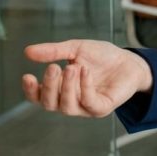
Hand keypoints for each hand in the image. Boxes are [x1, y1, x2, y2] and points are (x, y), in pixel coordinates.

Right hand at [22, 39, 152, 116]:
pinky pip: (89, 103)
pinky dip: (85, 87)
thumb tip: (28, 51)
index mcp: (60, 89)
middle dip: (49, 86)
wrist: (129, 59)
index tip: (27, 76)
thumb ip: (54, 51)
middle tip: (53, 67)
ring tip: (72, 67)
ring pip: (67, 107)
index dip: (31, 91)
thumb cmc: (102, 57)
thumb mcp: (76, 49)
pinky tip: (85, 72)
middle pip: (50, 104)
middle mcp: (71, 101)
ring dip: (66, 87)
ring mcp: (86, 107)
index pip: (39, 97)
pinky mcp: (102, 107)